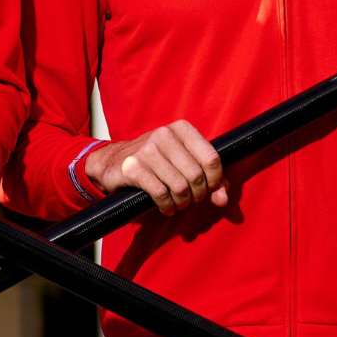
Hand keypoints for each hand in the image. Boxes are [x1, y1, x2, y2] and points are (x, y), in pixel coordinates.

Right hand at [88, 121, 225, 214]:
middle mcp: (164, 134)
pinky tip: (165, 206)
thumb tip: (223, 199)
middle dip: (197, 195)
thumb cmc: (157, 164)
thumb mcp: (185, 165)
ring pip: (179, 186)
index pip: (212, 158)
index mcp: (181, 129)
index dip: (215, 181)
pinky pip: (160, 194)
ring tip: (177, 204)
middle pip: (196, 175)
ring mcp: (146, 149)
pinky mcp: (132, 166)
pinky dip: (167, 206)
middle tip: (190, 200)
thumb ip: (211, 181)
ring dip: (181, 203)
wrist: (114, 162)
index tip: (209, 190)